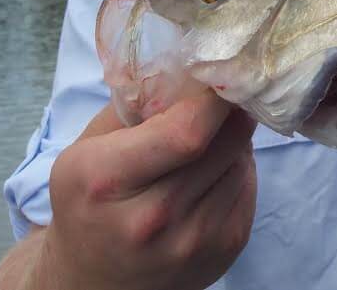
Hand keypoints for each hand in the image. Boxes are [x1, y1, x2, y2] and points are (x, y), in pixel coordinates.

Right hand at [39, 91, 256, 289]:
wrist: (94, 281)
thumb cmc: (89, 202)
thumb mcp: (88, 148)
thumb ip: (137, 104)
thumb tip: (194, 67)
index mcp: (107, 180)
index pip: (187, 131)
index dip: (213, 98)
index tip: (218, 76)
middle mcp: (151, 218)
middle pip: (224, 143)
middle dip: (229, 112)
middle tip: (223, 97)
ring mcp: (192, 240)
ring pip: (241, 161)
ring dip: (233, 142)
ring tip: (207, 142)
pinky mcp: (224, 250)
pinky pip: (248, 187)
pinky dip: (237, 170)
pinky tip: (210, 174)